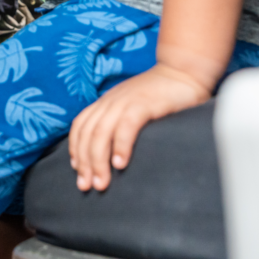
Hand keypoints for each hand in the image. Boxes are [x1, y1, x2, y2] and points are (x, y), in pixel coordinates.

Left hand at [68, 64, 211, 191]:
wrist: (183, 71)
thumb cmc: (160, 96)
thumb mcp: (132, 107)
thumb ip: (120, 123)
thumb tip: (110, 154)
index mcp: (106, 102)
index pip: (80, 126)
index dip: (75, 149)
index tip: (78, 171)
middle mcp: (111, 101)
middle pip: (88, 133)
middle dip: (85, 162)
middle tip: (87, 186)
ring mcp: (126, 101)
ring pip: (101, 132)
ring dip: (98, 160)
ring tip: (102, 182)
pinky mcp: (144, 103)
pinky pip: (127, 126)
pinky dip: (121, 145)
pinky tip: (121, 164)